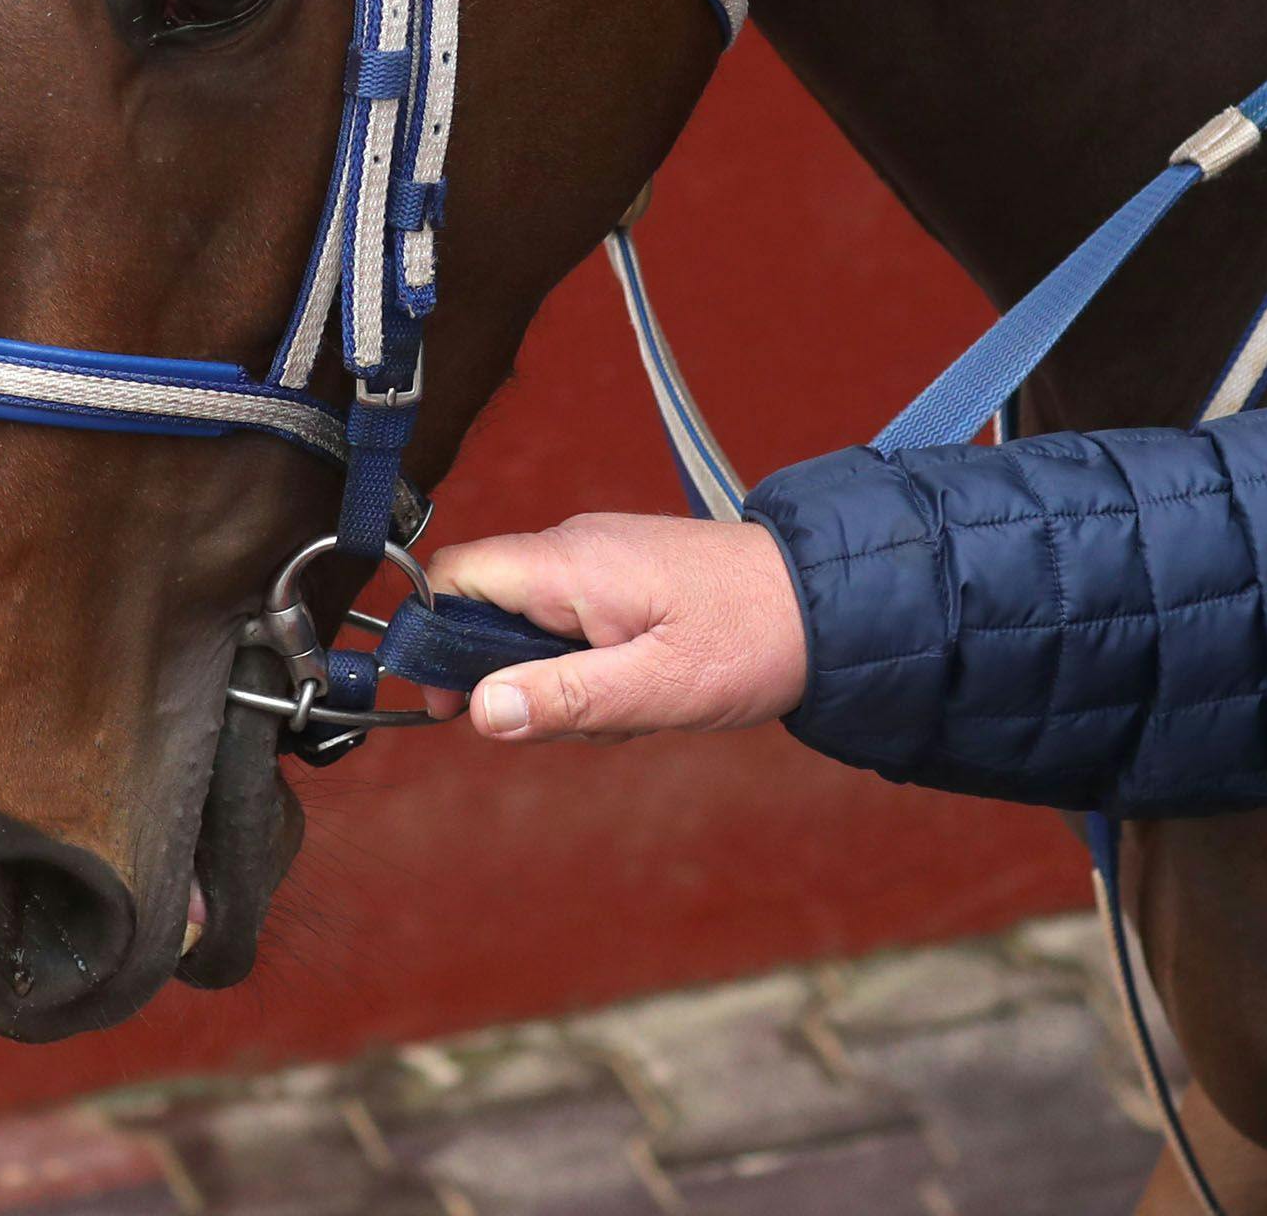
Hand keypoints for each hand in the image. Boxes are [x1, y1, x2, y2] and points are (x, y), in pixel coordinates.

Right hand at [421, 512, 809, 742]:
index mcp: (572, 563)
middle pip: (488, 607)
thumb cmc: (753, 639)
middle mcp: (577, 546)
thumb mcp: (655, 689)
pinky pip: (575, 621)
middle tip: (573, 719)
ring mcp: (603, 555)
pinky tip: (644, 688)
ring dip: (561, 680)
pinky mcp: (627, 572)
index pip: (455, 575)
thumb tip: (478, 708)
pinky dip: (592, 665)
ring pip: (533, 624)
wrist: (833, 602)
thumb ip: (562, 698)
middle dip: (511, 677)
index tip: (450, 702)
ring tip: (629, 706)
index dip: (432, 636)